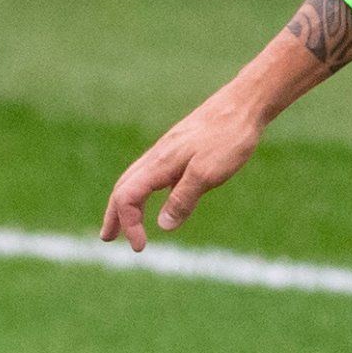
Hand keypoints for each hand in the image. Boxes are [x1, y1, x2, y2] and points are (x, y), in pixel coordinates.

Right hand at [103, 95, 266, 249]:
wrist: (243, 104)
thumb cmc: (228, 137)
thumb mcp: (207, 173)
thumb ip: (183, 199)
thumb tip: (162, 226)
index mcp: (160, 163)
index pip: (128, 197)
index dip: (129, 224)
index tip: (141, 247)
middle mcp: (158, 156)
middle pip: (124, 187)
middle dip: (114, 214)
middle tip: (107, 238)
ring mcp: (168, 151)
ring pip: (137, 179)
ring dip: (126, 203)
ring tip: (124, 223)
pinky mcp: (180, 149)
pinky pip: (153, 174)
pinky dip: (145, 191)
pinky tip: (157, 200)